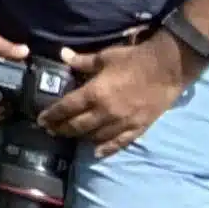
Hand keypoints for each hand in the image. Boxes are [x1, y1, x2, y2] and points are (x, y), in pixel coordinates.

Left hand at [41, 30, 193, 154]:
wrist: (167, 68)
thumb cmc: (133, 59)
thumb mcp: (104, 57)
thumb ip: (82, 61)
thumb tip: (62, 54)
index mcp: (94, 93)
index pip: (66, 108)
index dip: (52, 115)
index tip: (41, 120)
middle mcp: (105, 112)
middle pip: (77, 126)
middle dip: (62, 129)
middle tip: (51, 130)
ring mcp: (122, 122)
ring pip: (96, 137)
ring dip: (81, 138)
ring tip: (71, 137)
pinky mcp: (138, 128)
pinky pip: (119, 143)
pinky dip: (106, 149)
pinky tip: (97, 153)